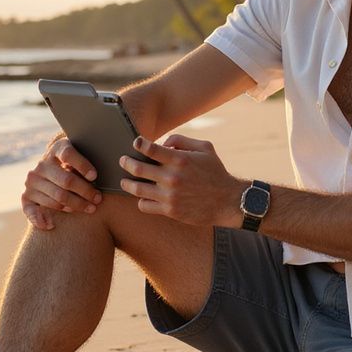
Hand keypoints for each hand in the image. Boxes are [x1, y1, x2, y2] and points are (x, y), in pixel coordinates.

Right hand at [21, 135, 102, 230]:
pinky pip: (32, 211)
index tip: (95, 176)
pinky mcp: (26, 197)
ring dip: (76, 205)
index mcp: (56, 150)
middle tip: (98, 199)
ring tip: (90, 208)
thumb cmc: (78, 166)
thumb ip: (89, 162)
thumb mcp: (84, 156)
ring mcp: (32, 182)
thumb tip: (94, 177)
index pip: (68, 154)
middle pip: (66, 180)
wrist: (57, 171)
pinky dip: (40, 219)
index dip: (82, 165)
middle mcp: (42, 165)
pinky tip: (51, 225)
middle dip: (85, 191)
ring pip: (57, 197)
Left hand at [119, 135, 243, 227]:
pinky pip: (145, 205)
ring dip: (127, 184)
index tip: (135, 143)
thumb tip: (163, 143)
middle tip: (123, 160)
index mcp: (180, 160)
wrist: (228, 201)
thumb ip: (182, 140)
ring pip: (137, 189)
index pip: (150, 149)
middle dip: (126, 162)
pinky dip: (140, 200)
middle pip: (138, 168)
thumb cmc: (215, 172)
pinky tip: (142, 197)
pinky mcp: (170, 211)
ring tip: (125, 181)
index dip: (139, 144)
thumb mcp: (205, 148)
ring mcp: (169, 196)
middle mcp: (172, 177)